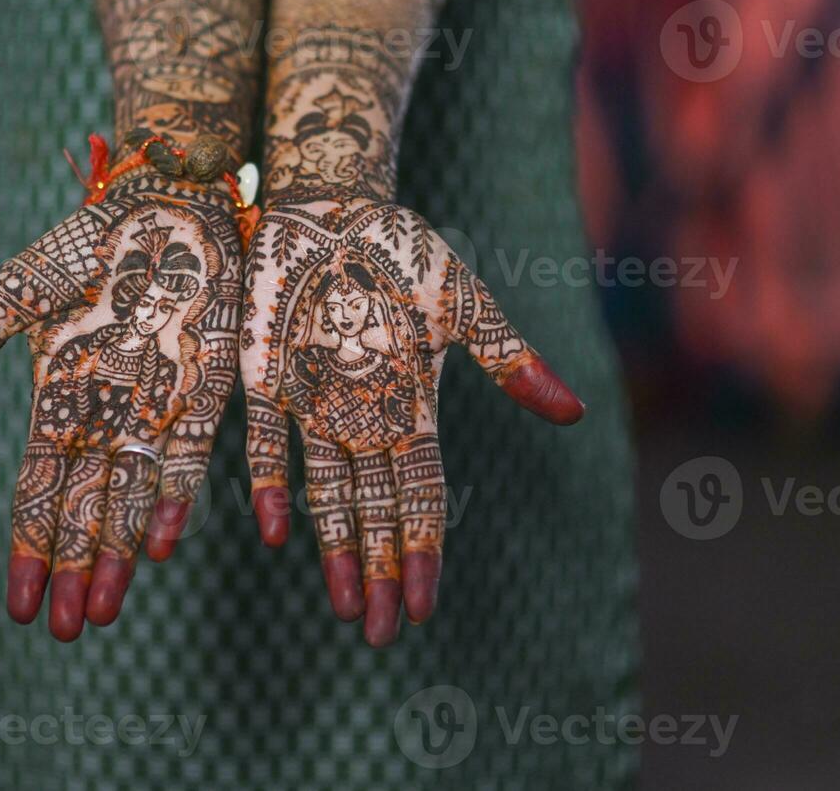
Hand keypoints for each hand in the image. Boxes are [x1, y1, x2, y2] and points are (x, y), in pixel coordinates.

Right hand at [0, 179, 240, 640]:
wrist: (163, 204)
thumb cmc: (86, 246)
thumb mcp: (19, 293)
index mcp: (56, 403)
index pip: (36, 493)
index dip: (29, 550)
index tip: (19, 606)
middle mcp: (104, 419)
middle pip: (82, 513)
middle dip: (72, 573)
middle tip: (64, 633)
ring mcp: (152, 409)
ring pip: (131, 501)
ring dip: (116, 557)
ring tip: (104, 613)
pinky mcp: (200, 391)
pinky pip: (185, 456)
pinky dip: (171, 499)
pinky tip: (159, 543)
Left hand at [240, 195, 583, 646]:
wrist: (333, 206)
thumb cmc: (402, 251)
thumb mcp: (461, 304)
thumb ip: (506, 359)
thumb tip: (575, 413)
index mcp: (409, 406)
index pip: (420, 495)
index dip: (423, 550)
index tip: (424, 604)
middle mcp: (360, 417)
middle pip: (374, 512)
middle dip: (382, 573)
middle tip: (384, 634)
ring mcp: (312, 403)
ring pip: (326, 494)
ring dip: (336, 551)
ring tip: (347, 608)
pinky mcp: (265, 379)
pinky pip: (268, 444)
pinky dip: (272, 485)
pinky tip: (276, 531)